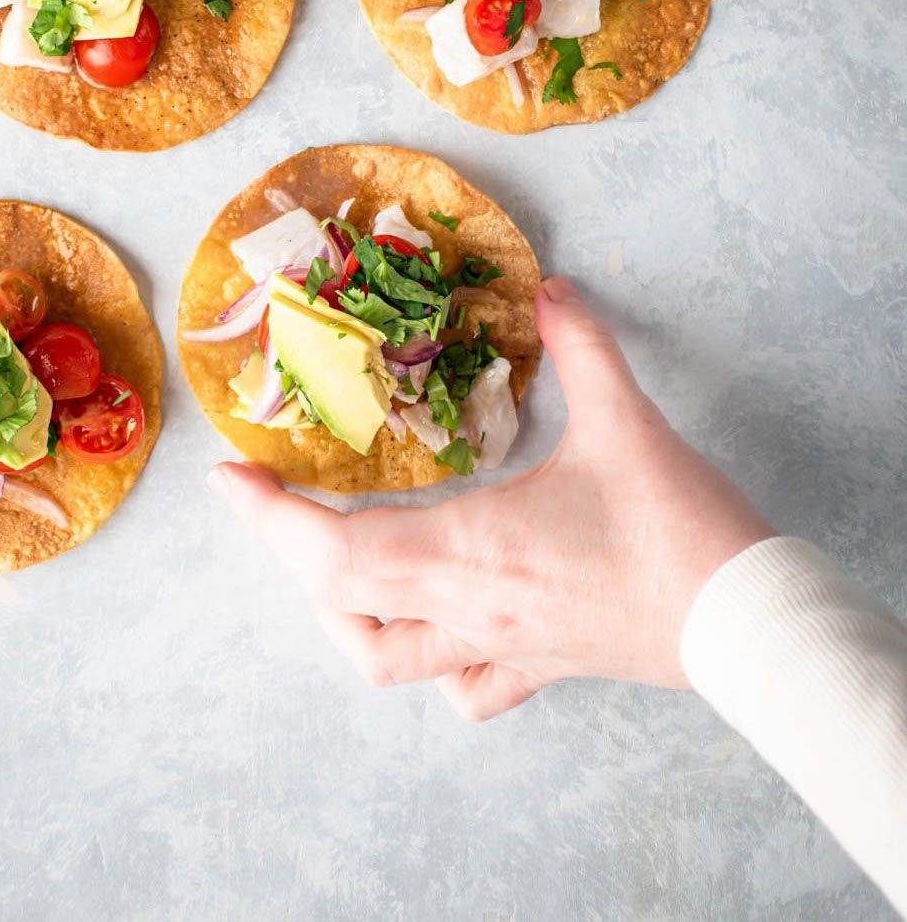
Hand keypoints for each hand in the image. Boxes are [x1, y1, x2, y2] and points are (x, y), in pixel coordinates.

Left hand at [208, 277, 771, 720]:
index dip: (272, 518)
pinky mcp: (540, 669)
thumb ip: (582, 343)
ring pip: (388, 661)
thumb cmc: (679, 527)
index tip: (231, 479)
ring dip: (345, 615)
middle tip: (282, 501)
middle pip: (342, 603)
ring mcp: (500, 649)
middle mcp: (469, 610)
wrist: (746, 621)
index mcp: (472, 549)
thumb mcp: (626, 420)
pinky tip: (437, 627)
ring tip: (341, 564)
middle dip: (293, 552)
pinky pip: (465, 690)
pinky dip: (429, 663)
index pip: (336, 550)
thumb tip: (551, 287)